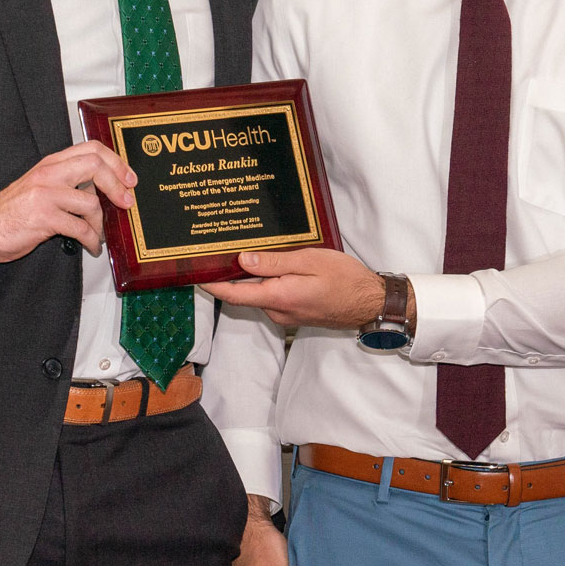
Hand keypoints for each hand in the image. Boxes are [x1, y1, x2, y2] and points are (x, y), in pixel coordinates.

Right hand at [0, 142, 135, 261]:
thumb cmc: (16, 211)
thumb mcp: (43, 186)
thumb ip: (70, 182)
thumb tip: (104, 189)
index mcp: (51, 163)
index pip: (91, 149)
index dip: (116, 162)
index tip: (129, 178)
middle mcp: (49, 173)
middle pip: (95, 166)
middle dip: (118, 186)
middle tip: (127, 202)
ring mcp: (45, 194)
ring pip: (90, 202)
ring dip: (100, 224)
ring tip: (97, 234)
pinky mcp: (43, 217)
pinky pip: (80, 228)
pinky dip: (91, 240)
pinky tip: (90, 245)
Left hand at [202, 248, 384, 330]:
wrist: (371, 303)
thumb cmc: (346, 280)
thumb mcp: (310, 261)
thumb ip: (274, 261)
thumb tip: (243, 260)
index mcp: (278, 296)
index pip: (233, 293)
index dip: (210, 284)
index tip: (193, 273)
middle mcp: (278, 310)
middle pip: (244, 293)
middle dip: (231, 274)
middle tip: (220, 250)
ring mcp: (286, 314)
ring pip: (260, 294)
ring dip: (252, 277)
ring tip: (248, 251)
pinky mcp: (295, 313)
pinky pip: (273, 297)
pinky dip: (268, 282)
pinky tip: (273, 265)